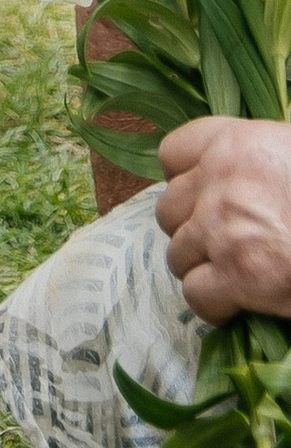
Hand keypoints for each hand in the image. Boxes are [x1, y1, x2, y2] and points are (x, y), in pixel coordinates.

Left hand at [157, 116, 290, 322]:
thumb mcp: (289, 153)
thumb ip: (256, 162)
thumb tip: (234, 186)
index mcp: (235, 143)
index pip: (173, 153)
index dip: (184, 179)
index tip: (201, 197)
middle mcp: (219, 181)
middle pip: (169, 209)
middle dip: (191, 230)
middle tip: (222, 244)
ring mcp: (223, 229)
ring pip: (178, 254)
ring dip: (202, 268)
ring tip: (233, 275)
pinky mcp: (237, 277)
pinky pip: (196, 294)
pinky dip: (214, 305)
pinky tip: (237, 304)